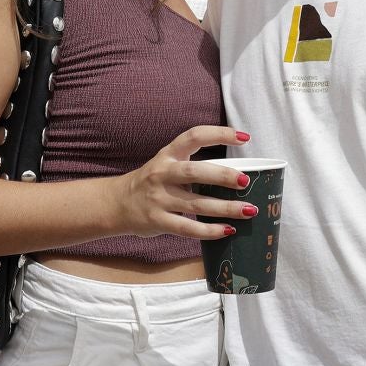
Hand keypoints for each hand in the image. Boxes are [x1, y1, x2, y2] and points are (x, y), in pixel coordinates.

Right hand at [112, 126, 250, 238]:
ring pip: (196, 203)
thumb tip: (235, 175)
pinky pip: (188, 227)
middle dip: (222, 176)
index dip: (219, 134)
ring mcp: (159, 198)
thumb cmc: (151, 182)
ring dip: (225, 208)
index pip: (194, 137)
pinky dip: (209, 231)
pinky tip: (227, 231)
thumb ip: (193, 166)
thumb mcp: (166, 165)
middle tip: (245, 181)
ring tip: (249, 210)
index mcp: (168, 154)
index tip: (243, 138)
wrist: (116, 203)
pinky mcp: (158, 221)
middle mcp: (163, 173)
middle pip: (195, 172)